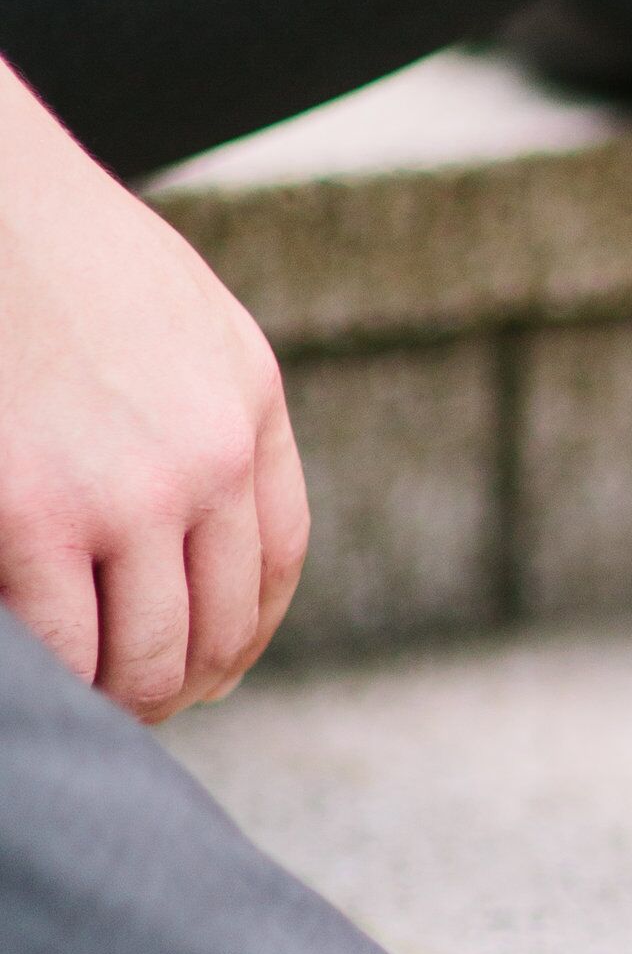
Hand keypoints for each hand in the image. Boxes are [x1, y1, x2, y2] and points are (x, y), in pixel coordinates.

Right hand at [0, 60, 307, 715]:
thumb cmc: (49, 246)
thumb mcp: (178, 316)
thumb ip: (206, 410)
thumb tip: (199, 523)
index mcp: (249, 403)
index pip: (276, 562)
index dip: (246, 634)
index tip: (216, 670)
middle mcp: (208, 457)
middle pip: (216, 624)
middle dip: (180, 681)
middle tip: (142, 707)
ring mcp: (125, 491)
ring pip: (146, 653)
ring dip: (122, 696)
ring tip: (94, 703)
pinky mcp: (33, 516)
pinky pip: (64, 642)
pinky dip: (59, 677)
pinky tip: (47, 677)